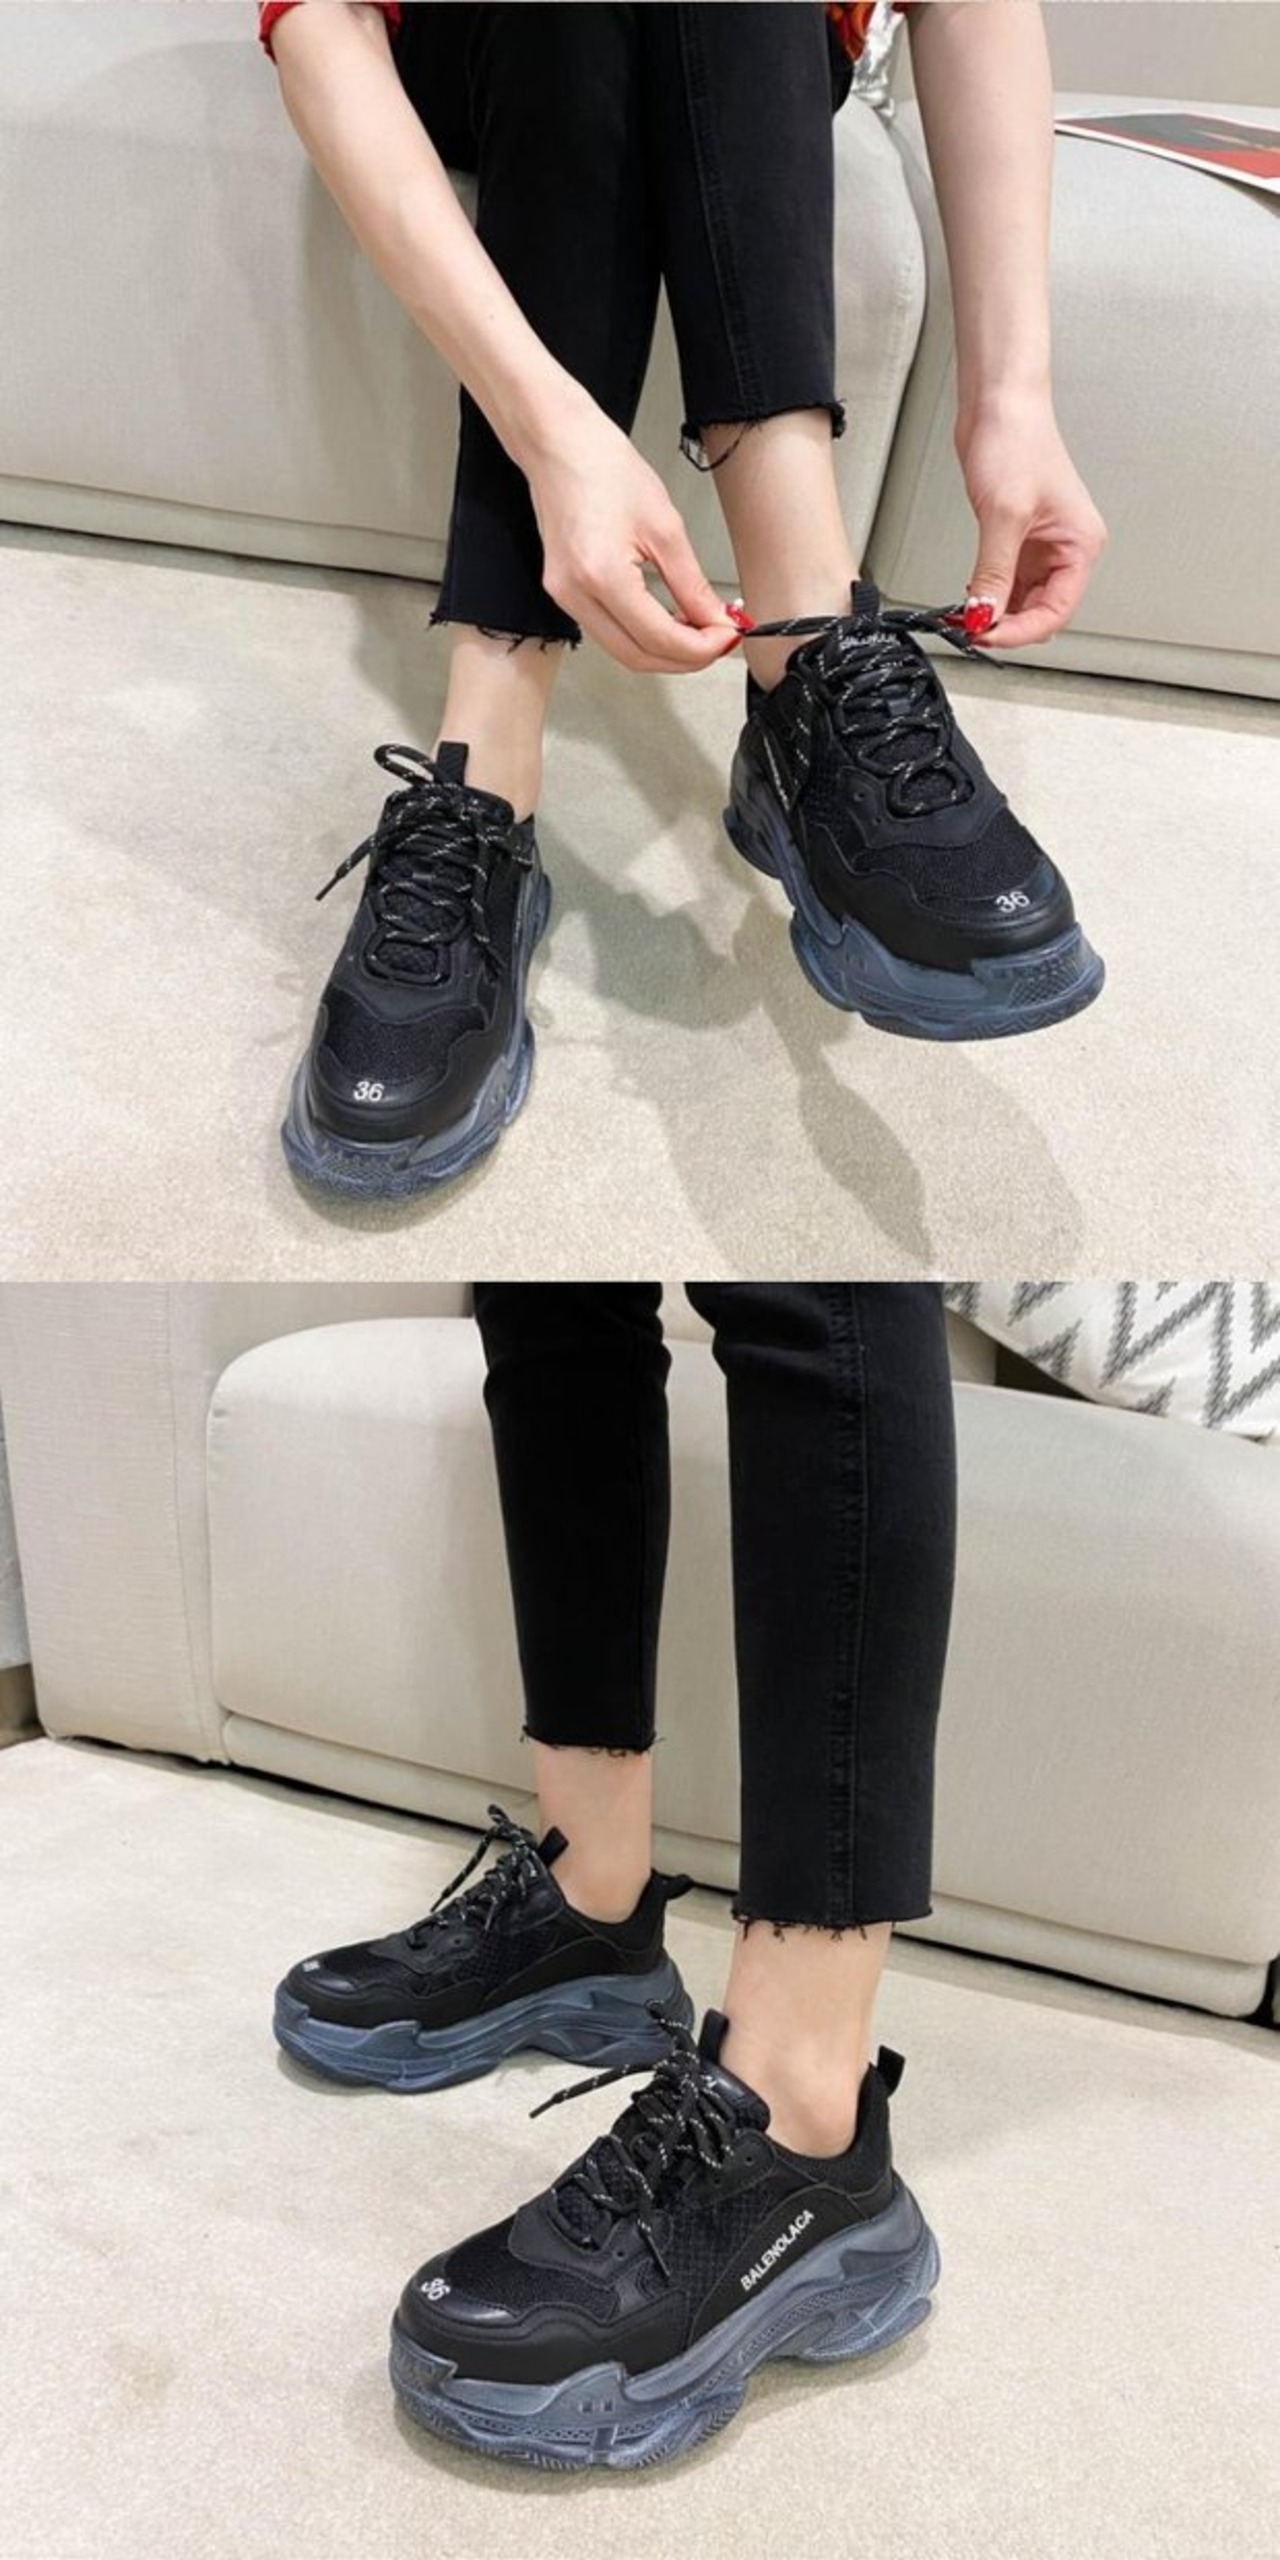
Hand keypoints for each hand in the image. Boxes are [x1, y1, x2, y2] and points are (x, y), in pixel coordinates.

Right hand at [521, 390, 738, 674]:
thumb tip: (716, 620)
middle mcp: (575, 595)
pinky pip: (608, 632)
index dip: (700, 647)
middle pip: (638, 657)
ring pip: (623, 651)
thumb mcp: (665, 526)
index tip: (729, 636)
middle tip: (719, 640)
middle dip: (685, 658)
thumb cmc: (604, 469)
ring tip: (699, 630)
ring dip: (664, 650)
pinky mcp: (564, 594)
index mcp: (601, 575)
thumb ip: (693, 584)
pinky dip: (642, 634)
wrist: (559, 446)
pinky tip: (668, 619)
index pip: (658, 638)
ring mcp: (565, 598)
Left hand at [954, 391, 1107, 649]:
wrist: (1000, 403)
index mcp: (1080, 545)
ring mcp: (1041, 544)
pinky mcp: (1017, 536)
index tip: (986, 635)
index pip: (1056, 611)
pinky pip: (1006, 580)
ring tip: (966, 616)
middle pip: (1041, 611)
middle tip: (972, 630)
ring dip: (995, 611)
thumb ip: (994, 573)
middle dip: (1007, 625)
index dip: (1020, 631)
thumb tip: (985, 615)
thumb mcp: (1004, 515)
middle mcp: (1066, 548)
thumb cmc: (1018, 440)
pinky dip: (988, 593)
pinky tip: (970, 596)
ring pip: (1022, 599)